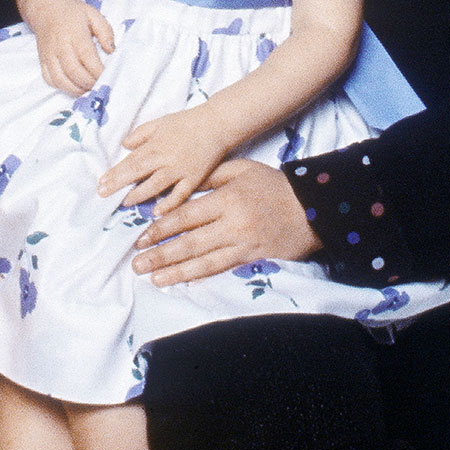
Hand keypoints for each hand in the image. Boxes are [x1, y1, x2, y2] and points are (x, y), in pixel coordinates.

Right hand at [24, 0, 114, 94]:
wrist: (46, 8)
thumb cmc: (72, 12)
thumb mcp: (93, 14)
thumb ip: (106, 32)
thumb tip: (111, 51)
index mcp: (74, 33)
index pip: (87, 57)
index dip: (98, 71)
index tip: (108, 76)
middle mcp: (59, 45)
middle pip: (73, 71)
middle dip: (89, 83)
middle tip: (100, 85)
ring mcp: (48, 55)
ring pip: (60, 80)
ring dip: (76, 89)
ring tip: (88, 89)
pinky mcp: (42, 61)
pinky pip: (50, 80)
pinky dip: (62, 87)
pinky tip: (74, 86)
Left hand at [98, 105, 228, 214]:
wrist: (216, 124)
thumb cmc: (186, 122)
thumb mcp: (160, 122)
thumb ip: (141, 133)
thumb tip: (124, 146)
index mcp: (156, 144)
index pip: (131, 160)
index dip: (115, 173)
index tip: (101, 183)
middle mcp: (166, 158)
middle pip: (139, 172)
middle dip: (119, 184)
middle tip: (103, 195)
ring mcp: (181, 169)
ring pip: (156, 185)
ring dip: (139, 195)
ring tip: (125, 203)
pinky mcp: (195, 178)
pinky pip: (180, 194)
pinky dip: (168, 203)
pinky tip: (156, 212)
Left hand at [130, 159, 320, 285]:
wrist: (313, 208)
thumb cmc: (275, 185)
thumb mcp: (243, 169)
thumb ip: (212, 176)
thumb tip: (182, 184)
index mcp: (226, 198)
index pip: (186, 215)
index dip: (161, 227)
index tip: (141, 236)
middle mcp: (231, 223)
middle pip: (188, 240)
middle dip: (160, 252)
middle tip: (136, 262)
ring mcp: (242, 243)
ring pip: (201, 260)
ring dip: (174, 269)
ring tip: (152, 276)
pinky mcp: (252, 258)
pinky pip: (220, 268)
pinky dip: (199, 276)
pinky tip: (182, 280)